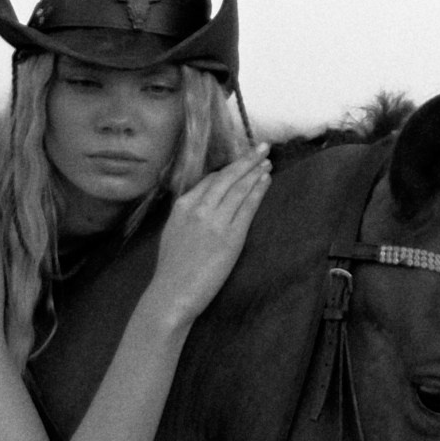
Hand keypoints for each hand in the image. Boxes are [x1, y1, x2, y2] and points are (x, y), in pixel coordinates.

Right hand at [148, 144, 272, 323]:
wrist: (173, 292)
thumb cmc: (172, 269)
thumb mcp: (173, 233)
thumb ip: (188, 216)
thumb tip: (201, 205)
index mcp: (183, 206)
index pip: (209, 180)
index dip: (228, 170)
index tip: (240, 164)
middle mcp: (199, 208)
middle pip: (227, 177)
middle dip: (246, 160)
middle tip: (262, 148)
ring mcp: (216, 220)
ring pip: (240, 188)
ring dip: (255, 172)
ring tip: (267, 162)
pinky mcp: (231, 235)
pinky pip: (248, 206)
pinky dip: (258, 191)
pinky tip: (265, 181)